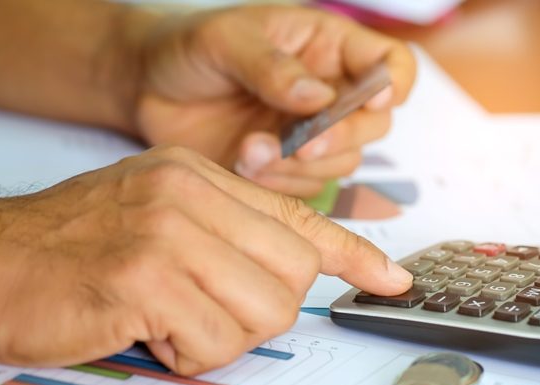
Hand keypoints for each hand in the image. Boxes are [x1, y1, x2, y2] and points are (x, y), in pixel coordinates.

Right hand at [0, 146, 411, 374]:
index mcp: (199, 177)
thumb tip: (297, 266)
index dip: (353, 254)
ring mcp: (170, 235)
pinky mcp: (148, 281)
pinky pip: (216, 342)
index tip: (392, 278)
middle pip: (294, 273)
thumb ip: (227, 229)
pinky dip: (188, 354)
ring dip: (223, 335)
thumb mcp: (158, 214)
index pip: (300, 216)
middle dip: (264, 308)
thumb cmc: (77, 247)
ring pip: (266, 312)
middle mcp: (191, 196)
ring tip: (172, 320)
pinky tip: (150, 334)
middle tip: (210, 308)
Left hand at [133, 5, 415, 196]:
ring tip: (249, 150)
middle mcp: (330, 93)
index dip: (393, 84)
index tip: (372, 99)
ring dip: (300, 165)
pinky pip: (306, 189)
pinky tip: (243, 164)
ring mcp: (311, 134)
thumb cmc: (189, 48)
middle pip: (375, 124)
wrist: (145, 89)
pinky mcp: (287, 169)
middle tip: (303, 143)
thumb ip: (272, 67)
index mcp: (328, 48)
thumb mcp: (225, 41)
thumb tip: (318, 97)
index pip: (390, 64)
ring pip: (342, 163)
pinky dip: (279, 184)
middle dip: (341, 138)